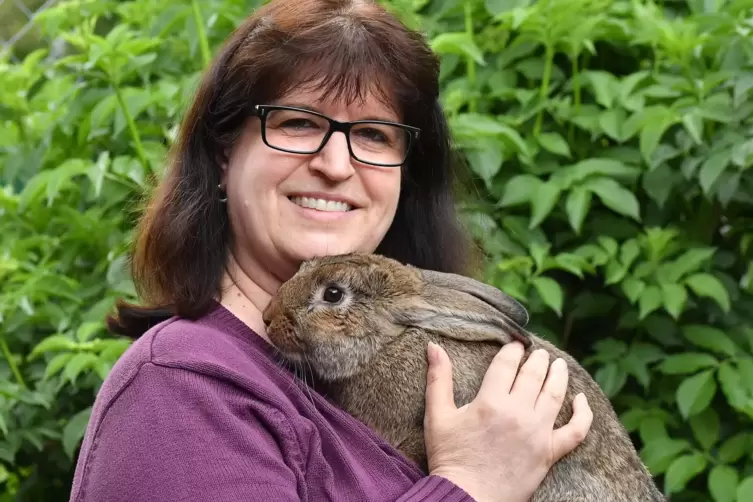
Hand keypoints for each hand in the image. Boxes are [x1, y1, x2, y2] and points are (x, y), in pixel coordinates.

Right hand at [423, 341, 592, 501]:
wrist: (466, 498)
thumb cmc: (449, 457)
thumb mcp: (437, 416)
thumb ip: (438, 379)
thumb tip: (433, 346)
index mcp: (491, 401)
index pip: (507, 364)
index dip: (512, 350)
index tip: (515, 344)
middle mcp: (518, 413)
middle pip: (534, 375)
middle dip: (537, 359)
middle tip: (538, 352)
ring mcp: (537, 433)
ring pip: (555, 395)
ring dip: (558, 375)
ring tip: (558, 364)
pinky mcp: (549, 453)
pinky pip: (575, 431)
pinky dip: (583, 414)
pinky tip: (581, 400)